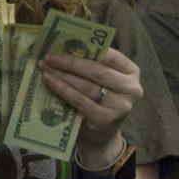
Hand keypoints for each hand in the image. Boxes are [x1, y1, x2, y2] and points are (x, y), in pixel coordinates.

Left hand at [40, 48, 141, 166]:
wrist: (101, 135)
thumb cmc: (99, 101)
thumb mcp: (103, 82)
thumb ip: (93, 66)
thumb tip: (65, 46)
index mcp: (132, 72)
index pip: (112, 56)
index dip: (89, 48)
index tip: (65, 43)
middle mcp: (131, 89)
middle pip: (98, 71)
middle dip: (71, 62)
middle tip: (50, 57)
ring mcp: (120, 106)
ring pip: (88, 86)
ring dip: (63, 75)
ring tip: (46, 68)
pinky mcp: (106, 119)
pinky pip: (80, 101)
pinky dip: (63, 90)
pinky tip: (50, 82)